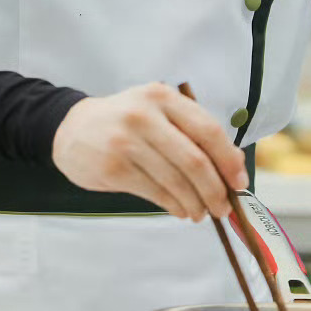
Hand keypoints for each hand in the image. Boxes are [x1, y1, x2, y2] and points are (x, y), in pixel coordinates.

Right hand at [52, 83, 248, 220]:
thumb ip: (191, 132)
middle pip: (194, 159)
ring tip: (201, 213)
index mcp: (163, 97)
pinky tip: (181, 210)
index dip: (228, 159)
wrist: (70, 129)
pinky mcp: (113, 167)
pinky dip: (174, 205)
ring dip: (195, 202)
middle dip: (215, 189)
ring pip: (175, 180)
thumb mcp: (157, 113)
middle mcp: (145, 115)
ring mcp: (126, 141)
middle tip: (223, 207)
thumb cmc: (125, 122)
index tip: (239, 182)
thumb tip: (233, 168)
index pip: (208, 129)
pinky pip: (155, 192)